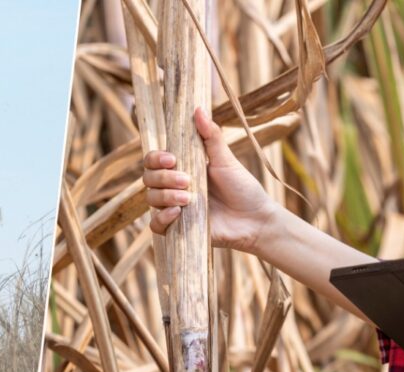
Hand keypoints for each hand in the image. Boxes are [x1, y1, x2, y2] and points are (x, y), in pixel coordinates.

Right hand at [142, 108, 276, 253]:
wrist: (254, 219)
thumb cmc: (243, 188)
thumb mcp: (226, 160)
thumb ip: (211, 136)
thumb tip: (198, 109)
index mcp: (182, 168)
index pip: (153, 161)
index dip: (155, 159)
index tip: (171, 159)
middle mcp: (174, 188)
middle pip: (148, 179)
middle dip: (164, 178)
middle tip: (187, 181)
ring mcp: (174, 209)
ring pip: (151, 200)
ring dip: (165, 196)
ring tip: (189, 198)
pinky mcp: (178, 230)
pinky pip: (155, 226)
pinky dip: (162, 219)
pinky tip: (177, 214)